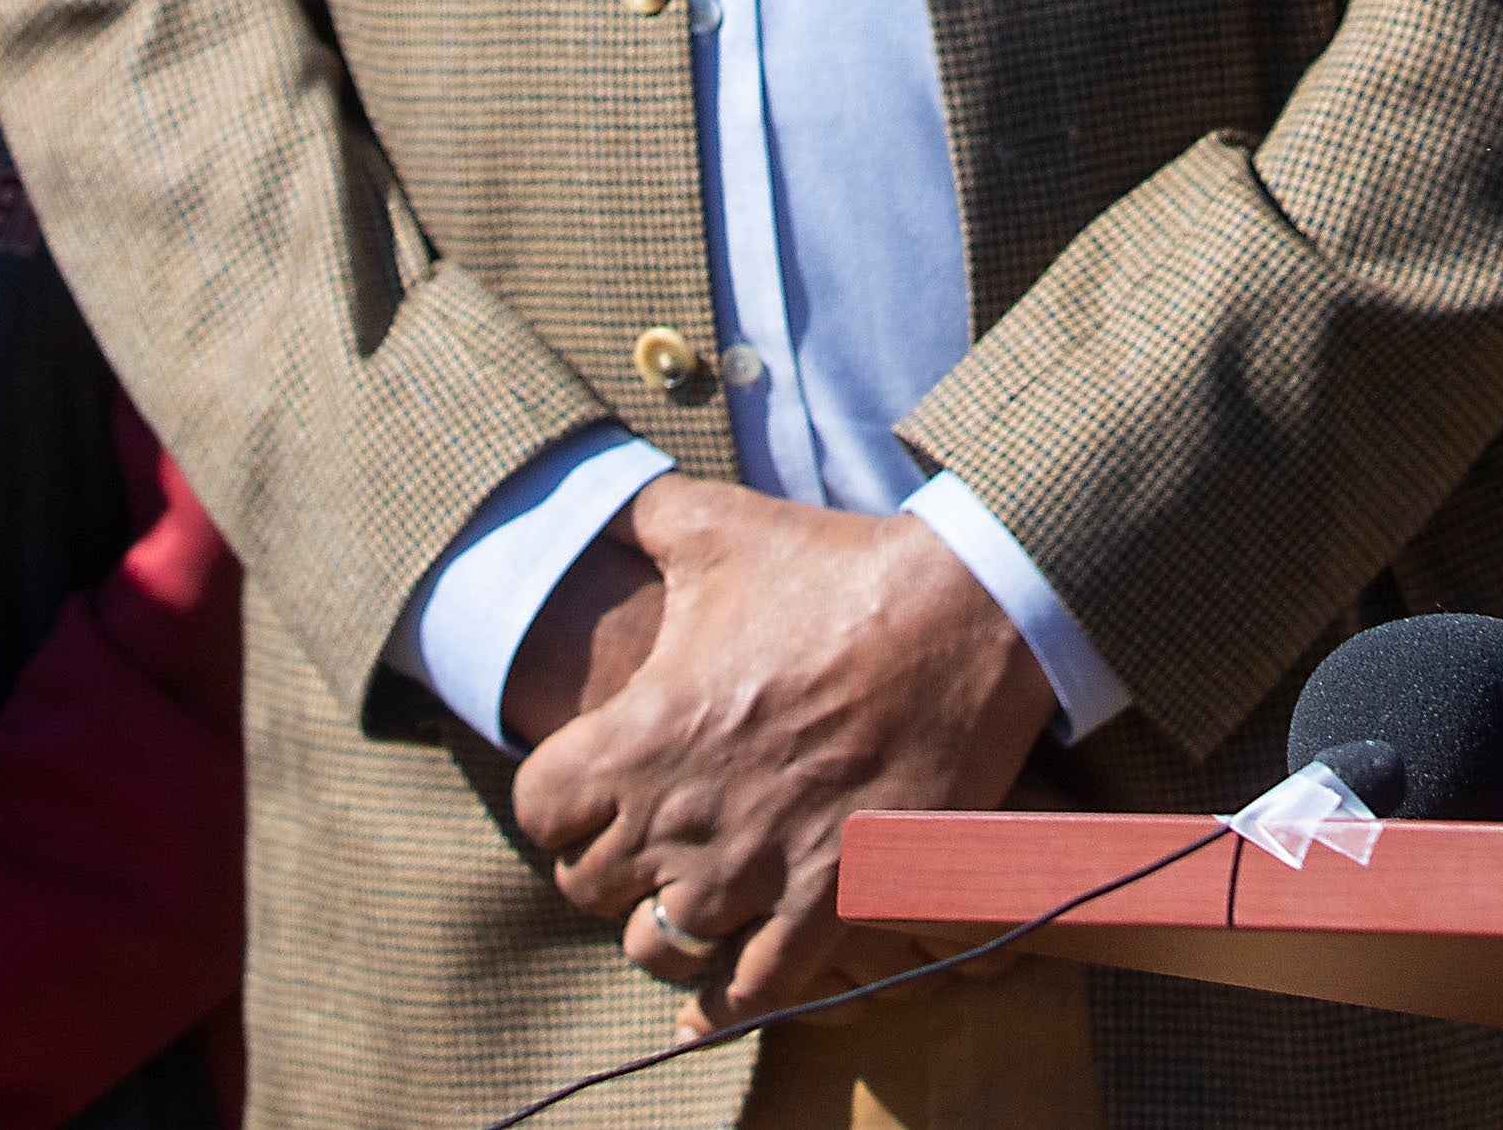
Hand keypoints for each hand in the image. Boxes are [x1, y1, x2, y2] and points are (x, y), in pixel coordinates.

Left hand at [507, 476, 1063, 1032]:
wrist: (963, 614)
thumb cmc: (835, 568)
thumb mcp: (719, 525)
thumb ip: (640, 519)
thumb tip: (604, 504)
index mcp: (642, 733)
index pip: (539, 811)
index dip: (558, 802)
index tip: (590, 788)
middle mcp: (683, 814)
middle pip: (587, 889)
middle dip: (608, 866)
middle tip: (643, 839)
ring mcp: (756, 866)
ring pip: (659, 946)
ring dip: (666, 924)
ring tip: (690, 894)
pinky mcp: (830, 899)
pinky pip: (756, 989)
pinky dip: (732, 998)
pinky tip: (723, 989)